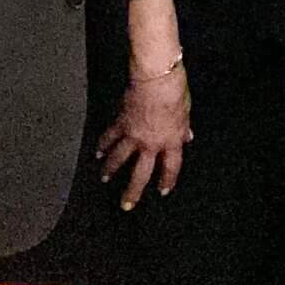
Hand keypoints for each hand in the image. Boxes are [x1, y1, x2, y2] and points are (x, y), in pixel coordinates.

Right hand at [96, 64, 191, 208]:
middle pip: (141, 174)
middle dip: (133, 191)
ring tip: (105, 177)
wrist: (157, 79)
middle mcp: (151, 143)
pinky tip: (98, 151)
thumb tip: (186, 136)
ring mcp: (134, 136)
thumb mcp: (187, 112)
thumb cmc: (175, 92)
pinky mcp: (121, 124)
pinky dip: (103, 144)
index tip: (162, 190)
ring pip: (119, 159)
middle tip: (126, 205)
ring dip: (111, 169)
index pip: (171, 167)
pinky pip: (109, 137)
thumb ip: (184, 128)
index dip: (167, 180)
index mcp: (171, 141)